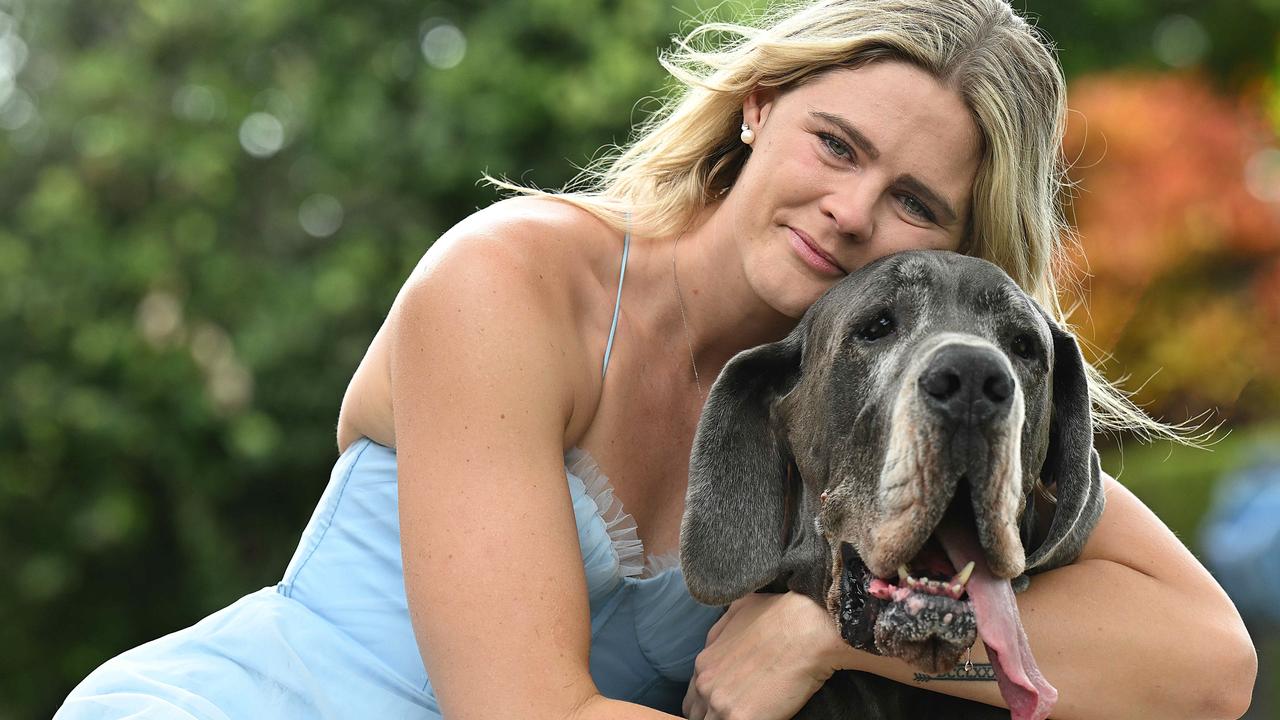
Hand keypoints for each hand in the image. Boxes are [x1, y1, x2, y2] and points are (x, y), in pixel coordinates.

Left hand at [682, 591, 840, 719]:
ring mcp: (721, 704)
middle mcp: (706, 686)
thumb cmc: (780, 616)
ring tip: (748, 714)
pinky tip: (759, 718)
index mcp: (704, 664)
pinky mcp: (740, 719)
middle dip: (714, 716)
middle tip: (737, 711)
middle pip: (698, 716)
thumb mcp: (739, 610)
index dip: (709, 704)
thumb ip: (720, 632)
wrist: (807, 630)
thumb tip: (717, 643)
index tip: (727, 705)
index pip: (693, 699)